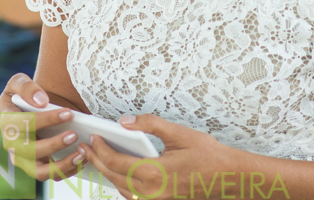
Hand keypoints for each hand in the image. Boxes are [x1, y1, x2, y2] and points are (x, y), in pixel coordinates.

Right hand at [0, 73, 87, 181]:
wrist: (30, 107)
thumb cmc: (25, 94)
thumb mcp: (19, 82)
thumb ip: (26, 87)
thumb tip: (41, 101)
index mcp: (7, 122)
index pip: (24, 123)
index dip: (46, 120)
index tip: (68, 113)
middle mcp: (12, 145)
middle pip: (30, 151)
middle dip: (54, 144)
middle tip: (74, 135)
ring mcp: (23, 159)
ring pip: (40, 171)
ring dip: (61, 165)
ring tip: (81, 155)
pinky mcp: (36, 167)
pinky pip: (51, 176)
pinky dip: (68, 171)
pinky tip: (83, 160)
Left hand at [78, 114, 237, 199]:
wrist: (228, 178)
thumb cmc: (207, 155)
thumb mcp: (178, 133)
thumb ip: (150, 124)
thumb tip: (125, 121)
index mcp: (155, 173)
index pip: (116, 162)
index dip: (100, 149)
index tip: (92, 138)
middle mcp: (152, 192)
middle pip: (114, 177)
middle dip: (97, 161)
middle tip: (85, 147)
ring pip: (122, 189)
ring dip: (107, 173)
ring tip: (96, 157)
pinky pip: (133, 195)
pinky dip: (121, 183)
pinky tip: (118, 171)